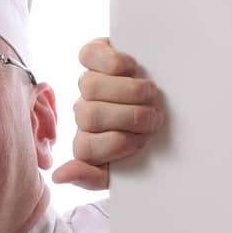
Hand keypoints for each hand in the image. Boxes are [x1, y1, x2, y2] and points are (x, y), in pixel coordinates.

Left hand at [51, 37, 165, 190]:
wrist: (172, 103)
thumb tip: (59, 176)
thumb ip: (94, 178)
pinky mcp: (94, 55)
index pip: (85, 148)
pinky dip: (114, 61)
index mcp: (89, 143)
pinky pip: (89, 55)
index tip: (142, 143)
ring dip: (128, 90)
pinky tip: (133, 68)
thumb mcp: (129, 169)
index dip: (116, 145)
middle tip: (153, 118)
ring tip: (150, 93)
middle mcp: (85, 113)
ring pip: (90, 86)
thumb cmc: (152, 141)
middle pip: (89, 115)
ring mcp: (88, 83)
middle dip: (129, 117)